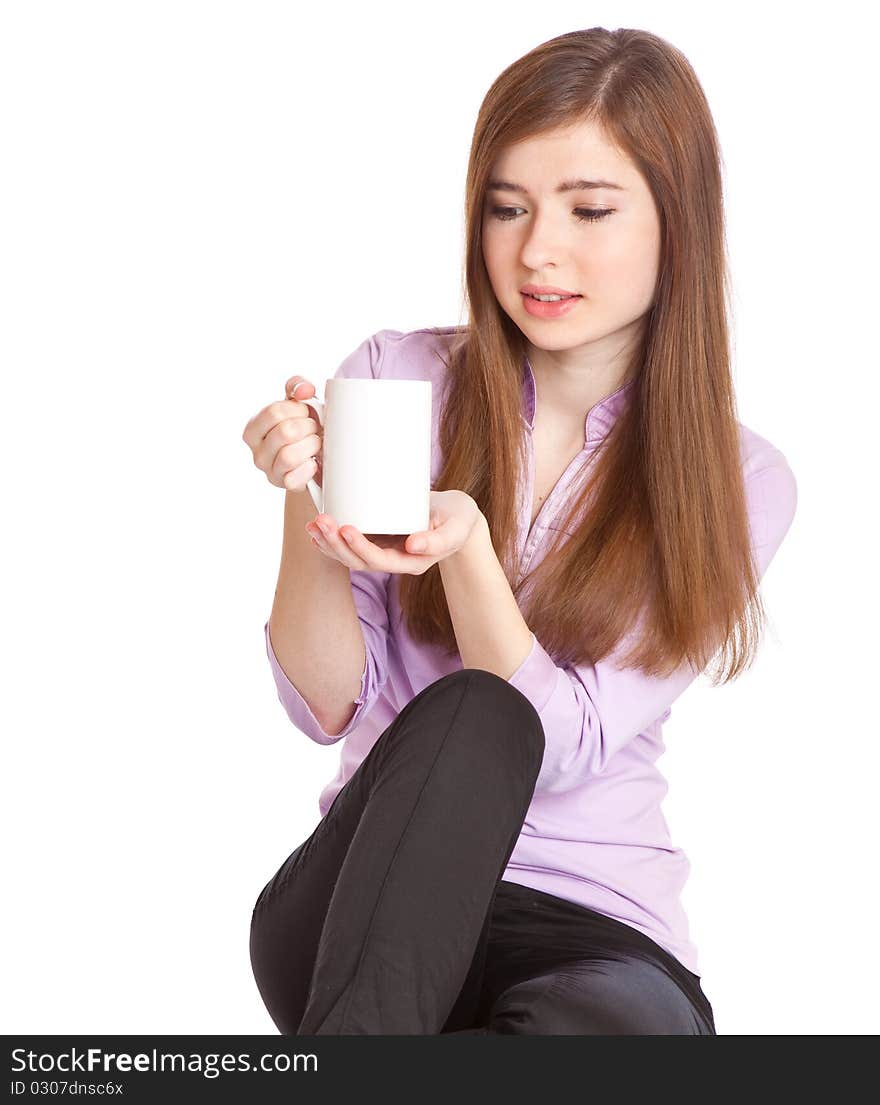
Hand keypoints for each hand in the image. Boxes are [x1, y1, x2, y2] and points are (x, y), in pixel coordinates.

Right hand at [241, 375, 323, 490]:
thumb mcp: (298, 404)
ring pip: (290, 455)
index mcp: (253, 429)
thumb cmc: (304, 429)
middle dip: (307, 427)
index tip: (306, 412)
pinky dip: (310, 467)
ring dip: (311, 445)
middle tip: (313, 428)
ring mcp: (269, 471)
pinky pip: (296, 476)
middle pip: (285, 432)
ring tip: (316, 443)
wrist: (316, 461)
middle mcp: (256, 452)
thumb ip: (297, 387)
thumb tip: (305, 390)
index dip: (298, 409)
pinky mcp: (284, 486)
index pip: (274, 411)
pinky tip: (314, 461)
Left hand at [306, 490, 482, 574]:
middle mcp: (394, 561)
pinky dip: (332, 538)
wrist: (456, 517)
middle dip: (337, 543)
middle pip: (358, 561)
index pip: (380, 560)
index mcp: (412, 562)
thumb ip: (439, 539)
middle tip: (322, 521)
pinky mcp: (377, 539)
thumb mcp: (457, 527)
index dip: (361, 547)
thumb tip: (413, 546)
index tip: (347, 527)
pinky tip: (317, 528)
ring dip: (328, 542)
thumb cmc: (459, 520)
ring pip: (349, 555)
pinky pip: (350, 545)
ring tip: (313, 524)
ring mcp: (383, 551)